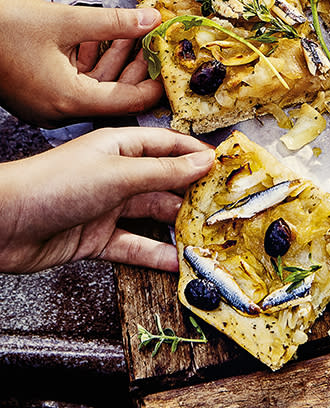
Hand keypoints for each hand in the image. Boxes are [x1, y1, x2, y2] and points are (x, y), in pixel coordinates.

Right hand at [0, 0, 163, 126]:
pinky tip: (101, 37)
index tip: (173, 66)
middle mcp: (58, 111)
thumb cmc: (4, 28)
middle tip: (157, 44)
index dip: (155, 84)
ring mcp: (45, 106)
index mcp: (69, 100)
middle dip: (136, 68)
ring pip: (93, 87)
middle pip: (112, 95)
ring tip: (134, 34)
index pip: (128, 102)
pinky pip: (73, 84)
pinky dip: (90, 63)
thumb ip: (115, 22)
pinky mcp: (36, 96)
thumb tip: (152, 19)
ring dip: (113, 62)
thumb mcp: (67, 20)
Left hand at [0, 126, 214, 272]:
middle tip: (226, 205)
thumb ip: (164, 171)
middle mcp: (118, 174)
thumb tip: (205, 162)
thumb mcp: (118, 173)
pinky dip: (154, 254)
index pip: (169, 145)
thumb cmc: (56, 183)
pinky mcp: (97, 238)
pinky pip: (133, 245)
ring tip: (208, 237)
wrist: (2, 223)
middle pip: (165, 182)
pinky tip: (177, 262)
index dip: (198, 154)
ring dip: (178, 226)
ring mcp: (108, 206)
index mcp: (122, 147)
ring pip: (152, 216)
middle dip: (194, 193)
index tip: (229, 165)